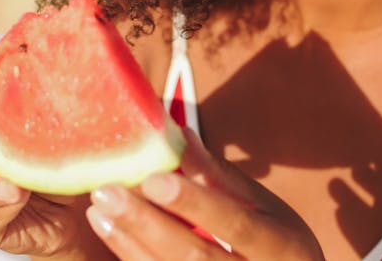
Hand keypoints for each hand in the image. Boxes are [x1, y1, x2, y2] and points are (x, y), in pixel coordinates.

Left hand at [85, 129, 323, 259]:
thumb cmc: (278, 248)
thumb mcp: (267, 210)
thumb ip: (222, 179)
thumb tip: (181, 134)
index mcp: (282, 248)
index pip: (236, 224)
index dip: (195, 203)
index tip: (153, 177)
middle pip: (196, 257)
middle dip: (148, 225)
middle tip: (107, 193)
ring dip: (130, 245)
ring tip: (100, 213)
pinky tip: (114, 237)